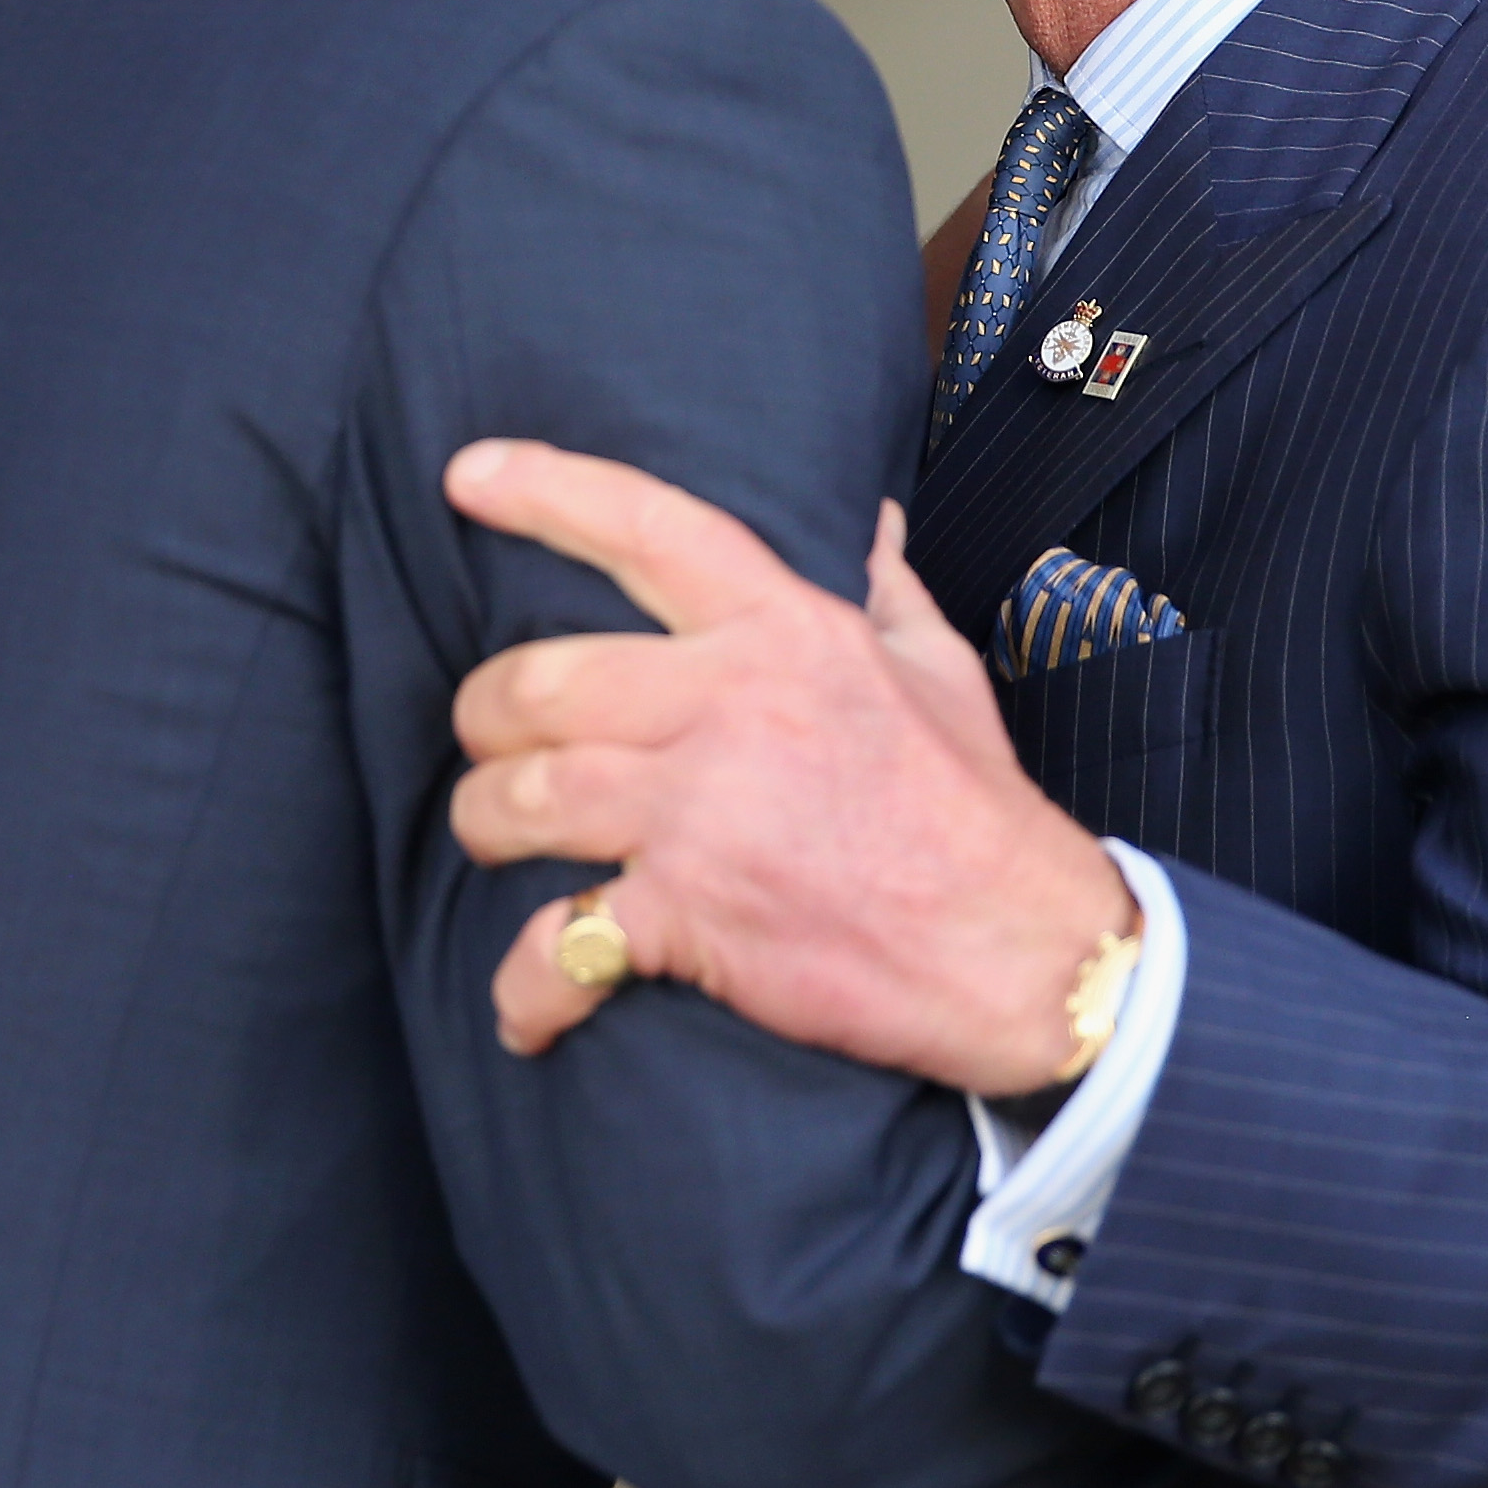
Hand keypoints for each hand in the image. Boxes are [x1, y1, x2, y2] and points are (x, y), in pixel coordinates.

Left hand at [444, 439, 1135, 1099]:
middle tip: (489, 739)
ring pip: (522, 797)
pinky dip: (527, 990)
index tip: (467, 476)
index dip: (544, 490)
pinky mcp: (690, 917)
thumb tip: (868, 519)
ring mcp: (704, 814)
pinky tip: (526, 1011)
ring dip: (484, 824)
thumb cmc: (973, 811)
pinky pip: (560, 946)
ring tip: (494, 838)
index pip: (648, 530)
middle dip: (486, 714)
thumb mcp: (940, 673)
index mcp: (789, 632)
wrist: (1020, 953)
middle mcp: (732, 707)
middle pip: (540, 681)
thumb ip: (884, 589)